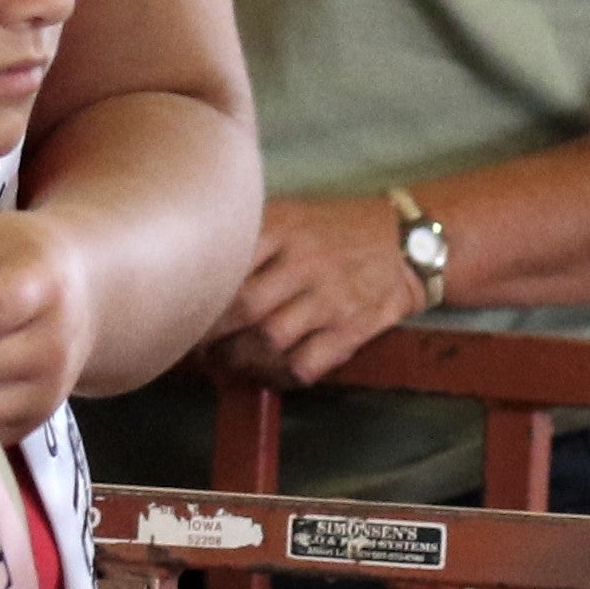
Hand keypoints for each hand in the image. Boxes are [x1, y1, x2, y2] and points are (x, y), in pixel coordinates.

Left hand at [207, 195, 423, 387]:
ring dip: (239, 359)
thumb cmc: (337, 230)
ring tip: (226, 362)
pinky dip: (280, 375)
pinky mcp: (352, 328)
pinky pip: (305, 364)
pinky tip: (269, 372)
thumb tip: (195, 266)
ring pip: (270, 339)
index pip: (228, 262)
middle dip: (210, 334)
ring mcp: (330, 297)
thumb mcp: (294, 213)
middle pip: (242, 306)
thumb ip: (251, 235)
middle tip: (194, 346)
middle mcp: (305, 261)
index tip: (180, 310)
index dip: (197, 293)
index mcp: (283, 227)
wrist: (410, 243)